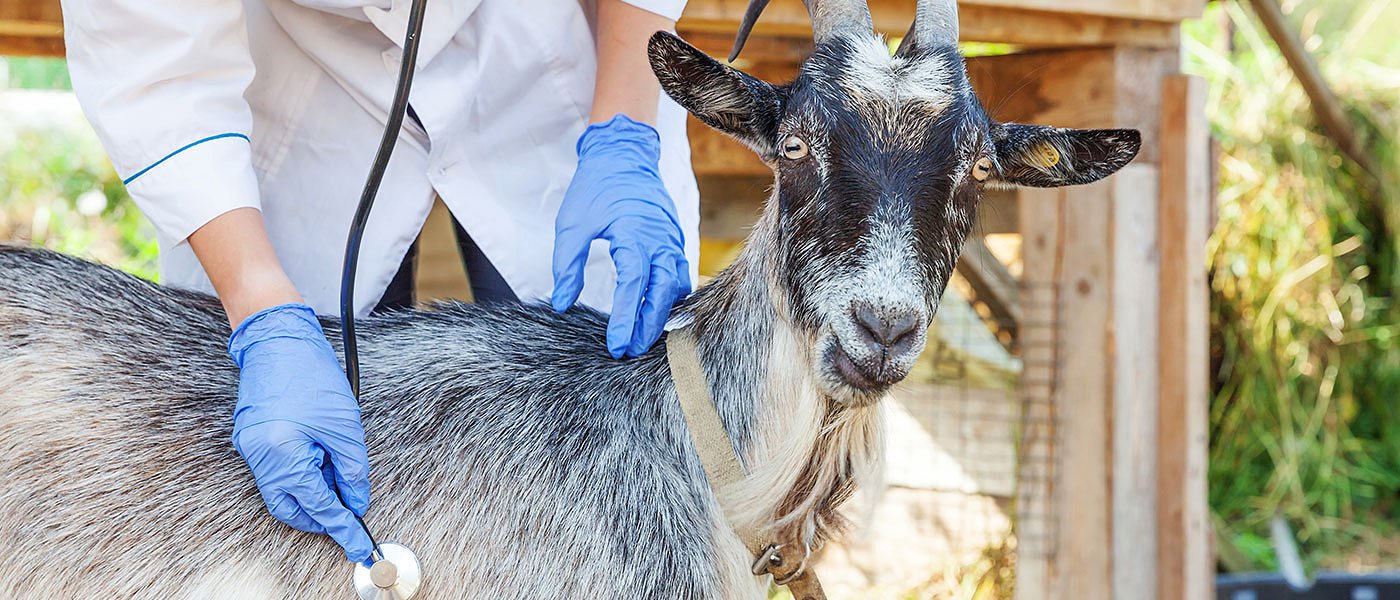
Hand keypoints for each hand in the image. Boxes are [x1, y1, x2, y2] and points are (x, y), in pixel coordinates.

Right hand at [228, 303, 372, 561]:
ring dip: (314, 490)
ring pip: (285, 490)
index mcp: (281, 453)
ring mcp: (251, 448)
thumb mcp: (344, 426)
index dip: (340, 526)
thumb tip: (356, 502)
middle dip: (322, 513)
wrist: (278, 338)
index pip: (314, 505)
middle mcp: (259, 456)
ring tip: (338, 468)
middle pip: (291, 506)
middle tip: (350, 511)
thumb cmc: (312, 375)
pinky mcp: (253, 438)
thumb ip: (352, 469)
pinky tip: (322, 456)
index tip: (358, 543)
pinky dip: (302, 472)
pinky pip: (279, 470)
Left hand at [551, 114, 690, 358]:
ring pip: (676, 287)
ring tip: (645, 338)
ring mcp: (671, 240)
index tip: (616, 345)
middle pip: (661, 294)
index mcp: (634, 235)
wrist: (623, 154)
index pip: (633, 287)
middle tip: (631, 352)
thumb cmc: (595, 187)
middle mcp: (659, 240)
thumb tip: (563, 303)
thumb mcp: (572, 225)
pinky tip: (659, 313)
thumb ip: (568, 266)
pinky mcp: (674, 239)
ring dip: (662, 315)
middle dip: (648, 327)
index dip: (625, 320)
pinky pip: (680, 275)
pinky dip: (672, 297)